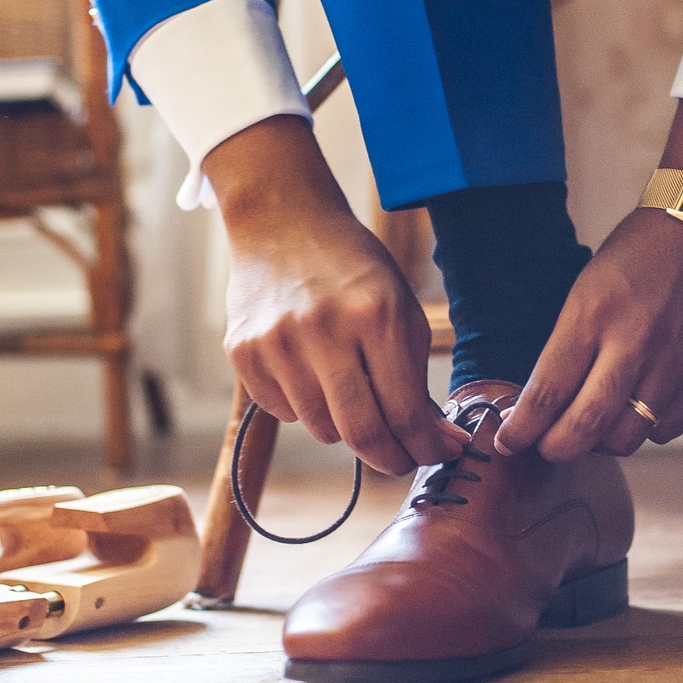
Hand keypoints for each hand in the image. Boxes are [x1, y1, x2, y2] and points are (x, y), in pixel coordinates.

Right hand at [210, 117, 469, 475]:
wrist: (281, 223)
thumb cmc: (352, 269)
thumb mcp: (399, 307)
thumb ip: (417, 377)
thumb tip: (440, 444)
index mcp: (375, 314)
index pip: (405, 413)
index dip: (425, 448)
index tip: (436, 455)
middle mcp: (323, 330)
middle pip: (361, 434)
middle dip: (390, 458)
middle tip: (401, 459)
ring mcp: (277, 343)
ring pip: (321, 430)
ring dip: (343, 424)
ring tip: (348, 388)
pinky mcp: (243, 353)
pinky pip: (283, 413)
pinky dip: (304, 406)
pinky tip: (308, 369)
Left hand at [495, 206, 682, 459]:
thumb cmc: (640, 254)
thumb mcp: (588, 286)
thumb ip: (570, 343)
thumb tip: (544, 399)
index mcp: (592, 315)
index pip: (547, 391)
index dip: (522, 428)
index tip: (508, 442)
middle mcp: (632, 343)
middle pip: (585, 426)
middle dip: (556, 448)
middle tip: (547, 447)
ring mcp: (673, 363)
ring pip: (627, 437)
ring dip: (602, 444)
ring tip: (594, 429)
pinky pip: (668, 429)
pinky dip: (647, 431)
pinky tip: (639, 413)